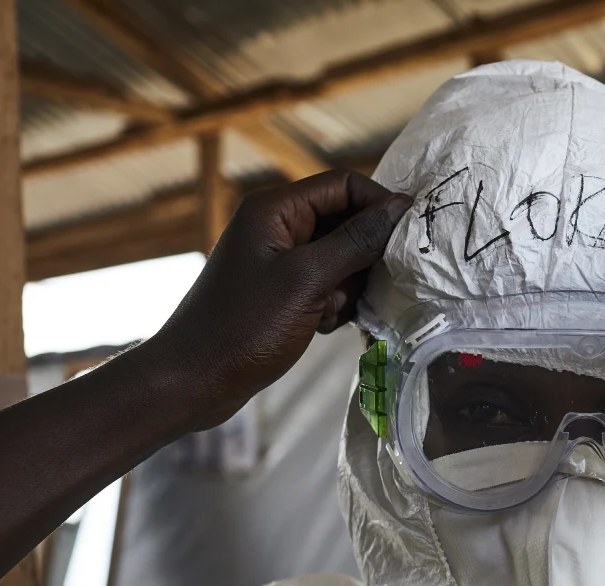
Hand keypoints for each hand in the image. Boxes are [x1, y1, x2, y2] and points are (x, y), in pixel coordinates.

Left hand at [143, 169, 411, 428]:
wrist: (193, 381)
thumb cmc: (244, 328)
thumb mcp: (307, 281)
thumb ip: (356, 241)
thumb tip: (400, 207)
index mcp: (275, 209)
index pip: (345, 185)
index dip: (380, 207)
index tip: (411, 240)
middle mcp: (276, 226)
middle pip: (346, 222)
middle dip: (363, 257)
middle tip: (362, 289)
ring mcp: (278, 260)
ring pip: (341, 259)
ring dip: (348, 287)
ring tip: (329, 314)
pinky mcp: (281, 292)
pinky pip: (326, 285)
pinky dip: (334, 305)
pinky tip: (321, 327)